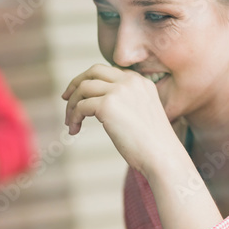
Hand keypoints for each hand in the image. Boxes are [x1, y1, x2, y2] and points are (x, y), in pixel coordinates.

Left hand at [61, 64, 180, 176]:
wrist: (162, 157)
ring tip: (69, 122)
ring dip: (72, 104)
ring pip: (83, 87)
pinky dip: (73, 118)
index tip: (80, 95)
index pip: (109, 72)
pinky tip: (74, 130)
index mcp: (140, 81)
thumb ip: (125, 103)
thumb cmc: (152, 145)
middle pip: (94, 71)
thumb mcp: (141, 114)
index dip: (91, 81)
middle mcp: (130, 81)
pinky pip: (81, 106)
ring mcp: (119, 91)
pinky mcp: (108, 105)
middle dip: (76, 83)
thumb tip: (96, 105)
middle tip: (66, 98)